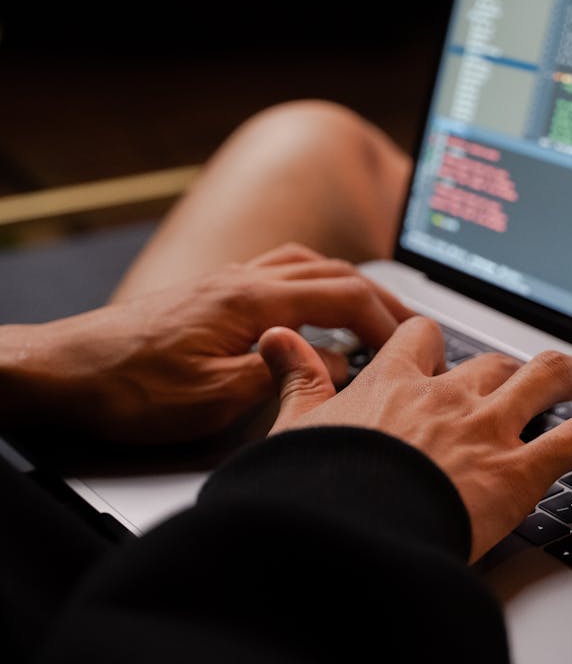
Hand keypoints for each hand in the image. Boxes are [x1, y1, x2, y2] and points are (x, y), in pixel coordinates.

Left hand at [1, 243, 412, 443]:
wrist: (67, 368)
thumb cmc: (132, 388)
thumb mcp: (216, 400)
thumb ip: (283, 376)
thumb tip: (335, 365)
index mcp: (251, 300)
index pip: (342, 297)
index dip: (385, 322)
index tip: (411, 346)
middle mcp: (242, 279)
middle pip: (332, 271)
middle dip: (380, 298)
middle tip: (412, 325)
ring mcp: (224, 280)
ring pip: (305, 263)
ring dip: (347, 283)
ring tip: (372, 310)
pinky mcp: (209, 293)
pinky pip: (278, 270)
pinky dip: (311, 281)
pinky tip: (310, 305)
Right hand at [259, 316, 571, 560]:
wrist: (349, 533)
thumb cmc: (320, 485)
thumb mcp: (297, 425)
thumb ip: (296, 376)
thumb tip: (276, 337)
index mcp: (394, 383)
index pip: (420, 338)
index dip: (432, 342)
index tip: (436, 351)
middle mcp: (447, 396)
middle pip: (491, 360)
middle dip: (510, 368)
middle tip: (520, 381)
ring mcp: (487, 430)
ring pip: (545, 378)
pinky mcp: (519, 472)